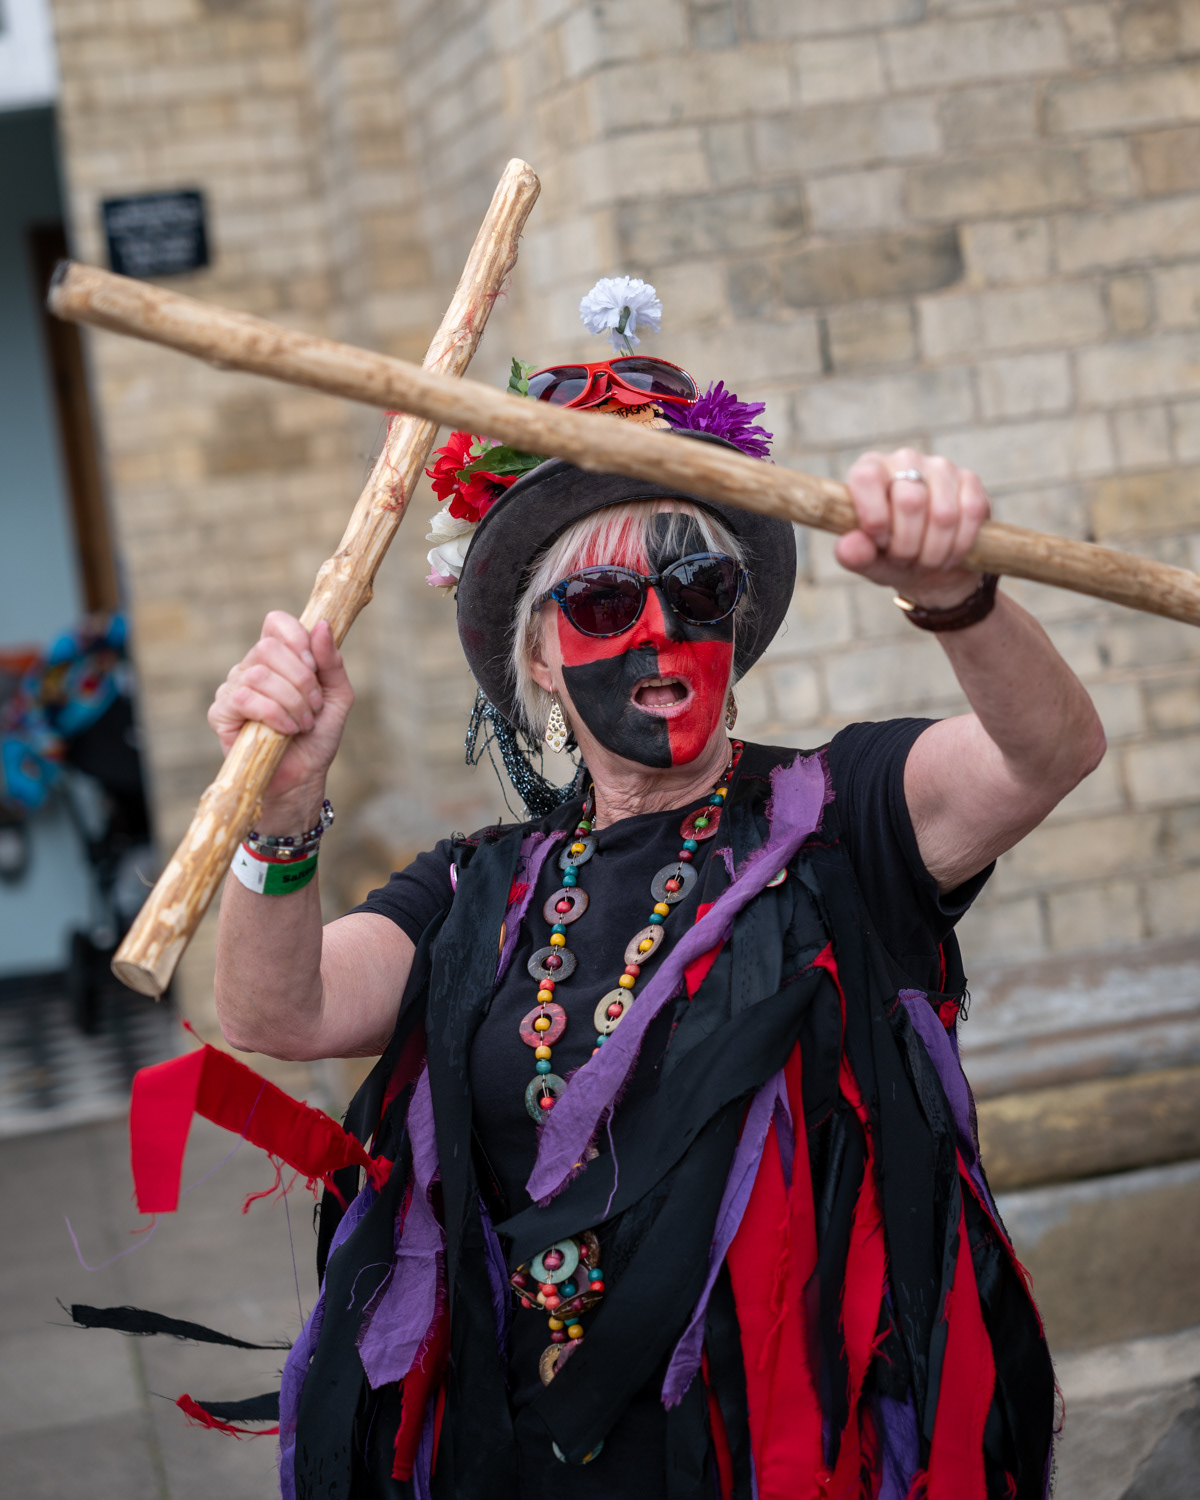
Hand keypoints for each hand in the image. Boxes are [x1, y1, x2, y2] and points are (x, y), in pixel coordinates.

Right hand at [208, 613, 353, 827]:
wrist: (304, 776)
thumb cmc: (318, 735)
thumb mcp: (337, 696)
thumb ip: (332, 662)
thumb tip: (320, 626)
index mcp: (277, 658)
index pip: (276, 623)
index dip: (296, 638)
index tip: (315, 667)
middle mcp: (251, 667)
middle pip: (269, 648)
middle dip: (301, 680)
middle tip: (314, 707)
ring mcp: (232, 689)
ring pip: (259, 675)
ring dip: (292, 702)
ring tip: (303, 723)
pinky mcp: (220, 713)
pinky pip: (244, 699)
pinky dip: (274, 715)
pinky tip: (286, 731)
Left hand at [836, 449, 990, 607]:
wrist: (932, 568)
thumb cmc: (890, 558)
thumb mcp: (868, 562)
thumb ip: (853, 555)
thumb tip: (848, 546)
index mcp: (869, 470)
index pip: (866, 478)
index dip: (874, 517)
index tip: (880, 542)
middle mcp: (904, 460)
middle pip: (909, 501)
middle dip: (907, 546)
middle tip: (904, 560)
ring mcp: (940, 467)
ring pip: (943, 514)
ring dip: (934, 552)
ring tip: (924, 561)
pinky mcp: (970, 480)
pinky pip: (970, 514)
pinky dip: (959, 546)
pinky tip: (948, 556)